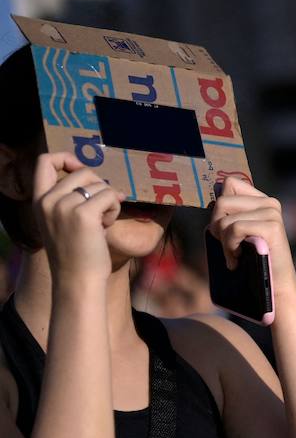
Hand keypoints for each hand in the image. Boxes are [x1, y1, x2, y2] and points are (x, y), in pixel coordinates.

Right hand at [32, 152, 122, 282]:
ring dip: (108, 201)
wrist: (77, 280)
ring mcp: (64, 206)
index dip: (66, 157)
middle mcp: (47, 200)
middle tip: (99, 211)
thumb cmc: (77, 251)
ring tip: (101, 223)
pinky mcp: (83, 214)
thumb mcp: (62, 220)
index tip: (81, 169)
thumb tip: (91, 173)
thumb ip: (69, 197)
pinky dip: (114, 209)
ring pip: (100, 184)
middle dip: (100, 187)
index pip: (44, 161)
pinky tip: (106, 227)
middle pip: (83, 172)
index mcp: (39, 201)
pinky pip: (110, 195)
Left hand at [207, 177, 295, 289]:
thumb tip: (211, 196)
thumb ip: (230, 213)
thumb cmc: (253, 261)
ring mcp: (272, 213)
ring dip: (223, 243)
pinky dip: (230, 247)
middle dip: (217, 227)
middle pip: (221, 202)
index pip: (229, 183)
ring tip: (236, 254)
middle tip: (229, 246)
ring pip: (225, 219)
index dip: (219, 207)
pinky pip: (234, 229)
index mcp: (262, 200)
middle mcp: (270, 202)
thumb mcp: (239, 232)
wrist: (273, 285)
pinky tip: (239, 257)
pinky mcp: (272, 227)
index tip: (225, 229)